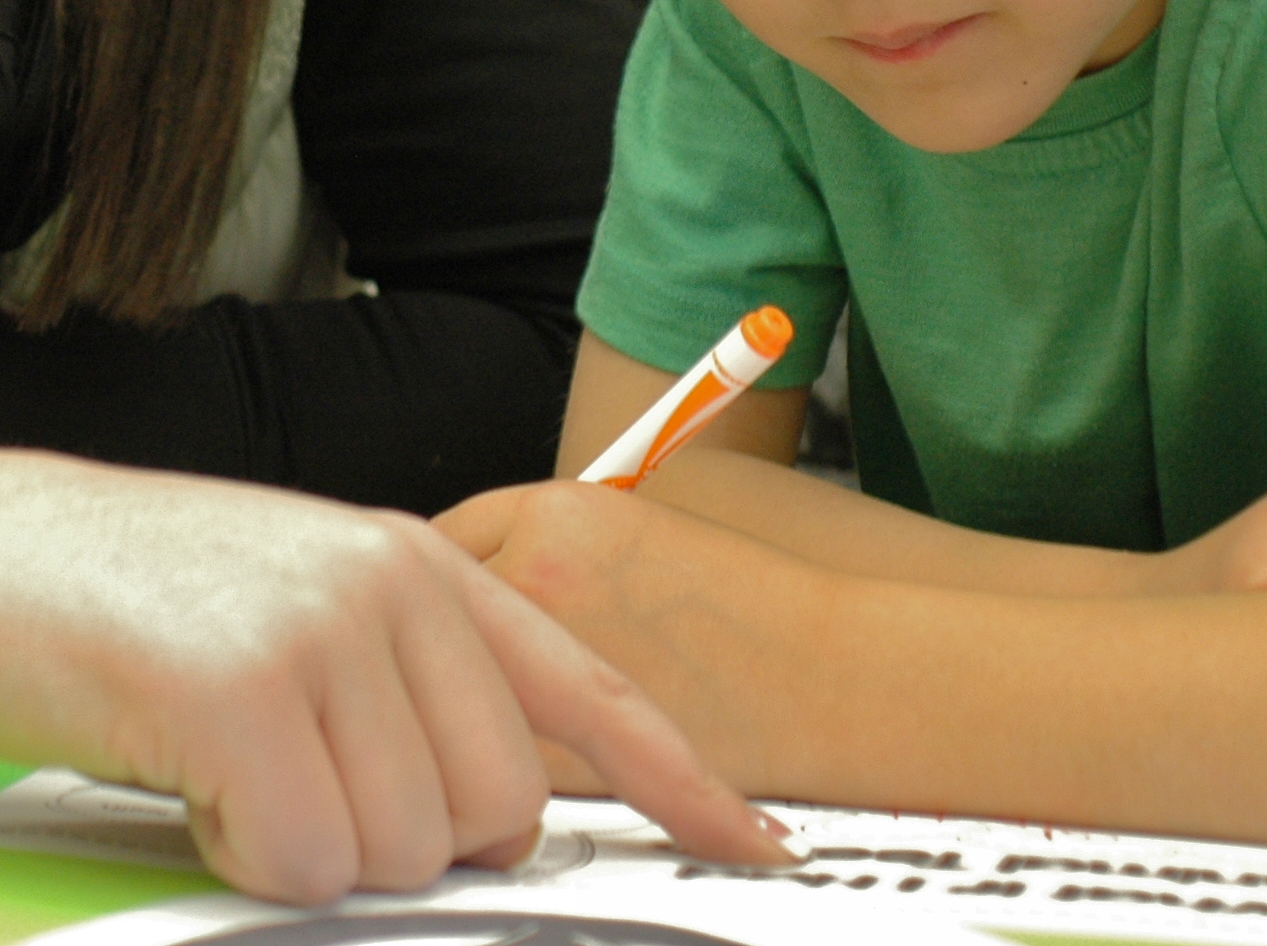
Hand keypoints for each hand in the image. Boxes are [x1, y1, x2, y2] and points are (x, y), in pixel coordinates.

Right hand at [0, 449, 792, 903]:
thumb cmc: (116, 594)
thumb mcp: (290, 605)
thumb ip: (399, 684)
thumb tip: (475, 821)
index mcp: (417, 564)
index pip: (588, 684)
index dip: (681, 781)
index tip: (757, 852)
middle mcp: (392, 586)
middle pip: (494, 816)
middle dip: (401, 844)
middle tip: (285, 781)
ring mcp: (320, 633)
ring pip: (403, 857)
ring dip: (308, 851)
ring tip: (220, 761)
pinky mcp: (242, 695)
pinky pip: (308, 866)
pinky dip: (245, 859)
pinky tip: (187, 778)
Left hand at [438, 479, 801, 797]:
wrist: (833, 672)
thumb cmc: (753, 603)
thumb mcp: (639, 526)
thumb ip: (550, 541)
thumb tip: (480, 570)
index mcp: (552, 510)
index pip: (444, 536)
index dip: (446, 576)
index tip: (449, 597)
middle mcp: (534, 574)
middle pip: (433, 612)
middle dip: (444, 637)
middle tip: (466, 658)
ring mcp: (542, 662)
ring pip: (456, 686)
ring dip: (471, 696)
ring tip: (518, 701)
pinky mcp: (561, 746)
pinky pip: (497, 753)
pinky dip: (512, 756)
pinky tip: (560, 745)